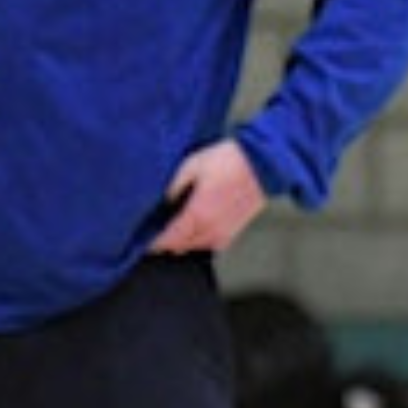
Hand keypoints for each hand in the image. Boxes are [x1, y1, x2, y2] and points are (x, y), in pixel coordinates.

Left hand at [152, 139, 269, 254]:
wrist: (263, 163)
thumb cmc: (231, 161)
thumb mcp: (192, 165)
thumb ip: (173, 186)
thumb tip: (164, 200)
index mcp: (196, 215)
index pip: (167, 240)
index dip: (153, 243)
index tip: (144, 240)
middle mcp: (209, 229)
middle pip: (180, 246)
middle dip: (167, 242)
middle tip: (157, 232)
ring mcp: (223, 232)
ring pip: (195, 246)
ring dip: (184, 241)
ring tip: (176, 229)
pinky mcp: (234, 230)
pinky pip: (211, 243)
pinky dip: (200, 240)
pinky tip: (198, 228)